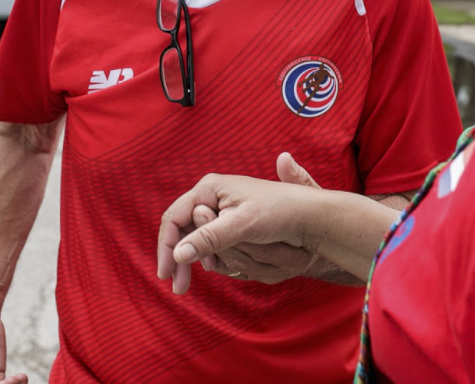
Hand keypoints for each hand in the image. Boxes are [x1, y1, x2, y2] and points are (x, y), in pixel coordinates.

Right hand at [158, 153, 324, 293]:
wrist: (308, 213)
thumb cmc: (279, 213)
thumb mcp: (242, 226)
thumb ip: (209, 239)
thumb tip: (178, 255)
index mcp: (210, 188)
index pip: (175, 218)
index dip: (167, 247)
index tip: (166, 274)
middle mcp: (212, 195)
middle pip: (182, 228)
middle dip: (178, 257)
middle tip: (178, 286)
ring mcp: (221, 207)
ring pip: (195, 235)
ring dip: (193, 258)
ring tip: (192, 280)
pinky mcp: (231, 220)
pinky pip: (210, 238)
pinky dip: (208, 254)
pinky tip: (212, 266)